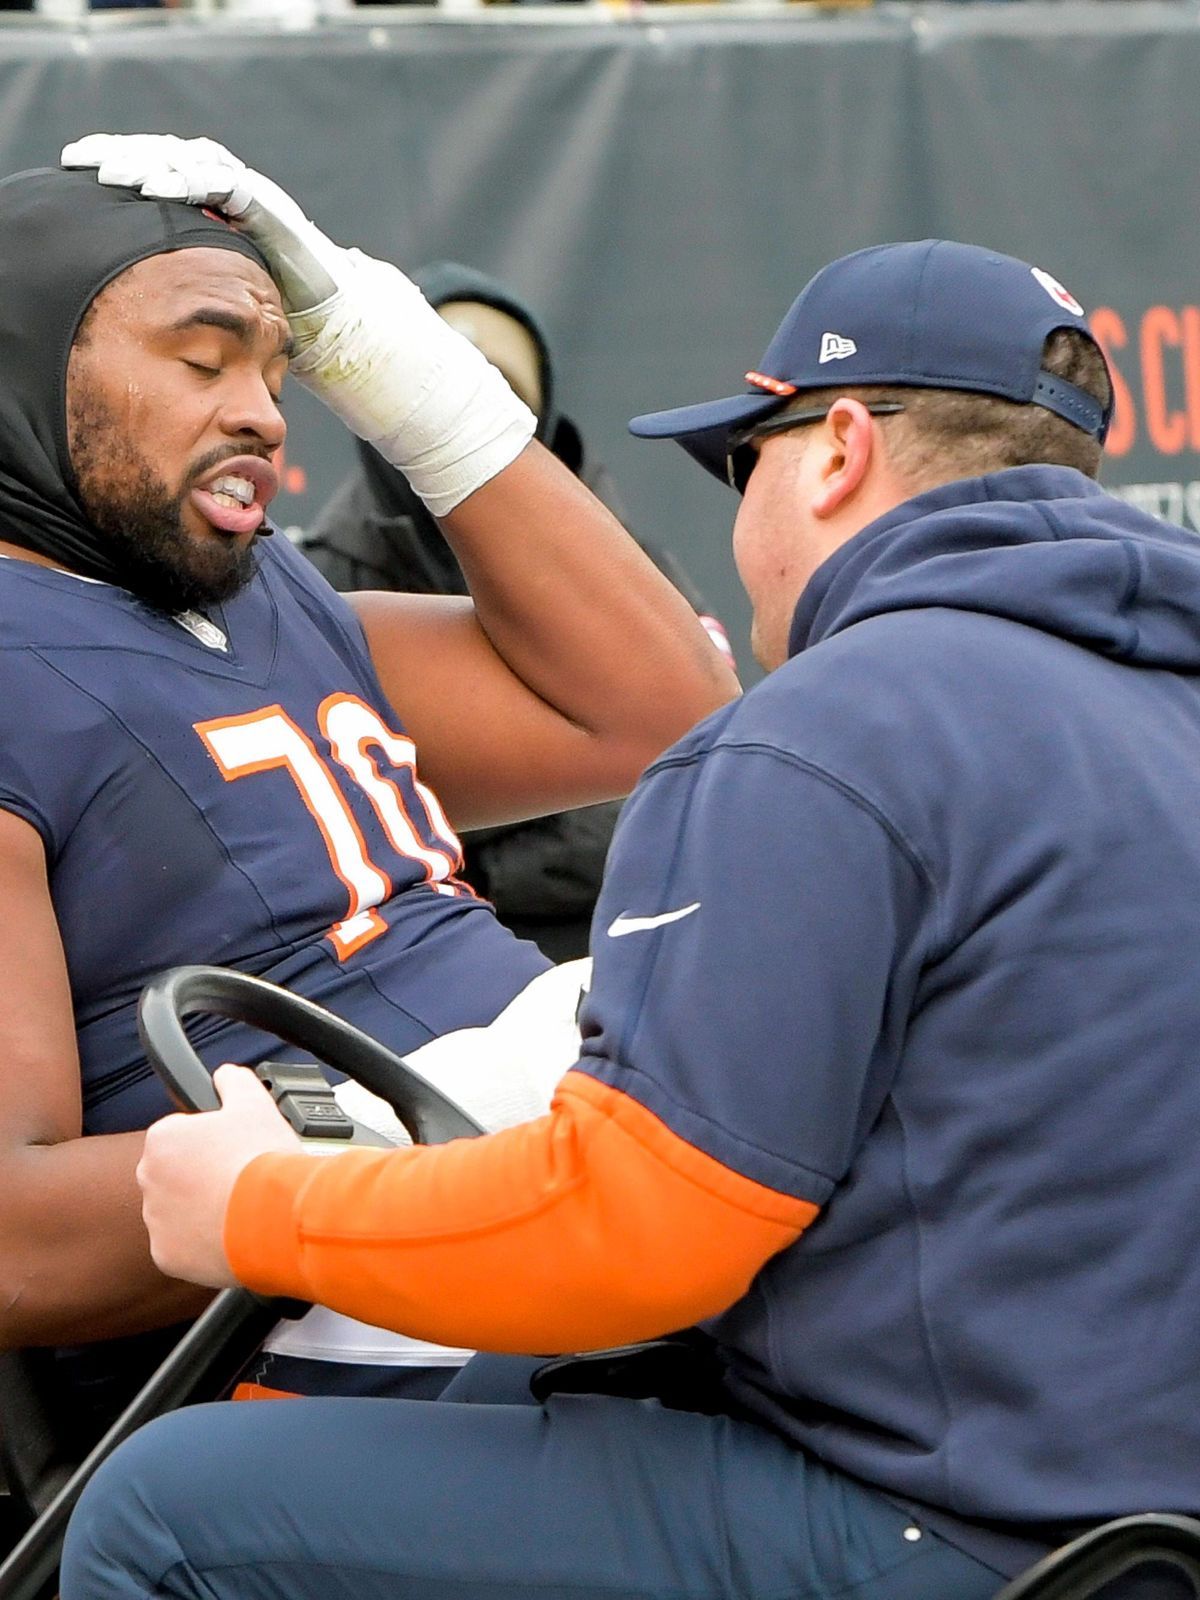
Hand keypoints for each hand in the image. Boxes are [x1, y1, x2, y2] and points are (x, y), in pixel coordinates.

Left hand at [60, 134, 535, 515]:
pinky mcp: (299, 236)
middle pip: (197, 170)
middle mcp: (273, 228)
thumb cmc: (356, 367)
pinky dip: (204, 182)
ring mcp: (288, 228)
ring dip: (161, 165)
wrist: (400, 373)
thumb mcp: (288, 340)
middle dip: (145, 160)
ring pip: (215, 169)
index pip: (200, 194)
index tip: (104, 188)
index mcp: (262, 245)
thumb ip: (267, 320)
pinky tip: (166, 185)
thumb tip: (249, 340)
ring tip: (118, 173)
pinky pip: (246, 193)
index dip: (153, 182)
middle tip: (94, 165)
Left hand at [61, 133, 336, 312]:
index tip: (78, 163)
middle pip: (167, 151)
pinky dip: (189, 183)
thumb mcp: (211, 273)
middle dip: (123, 153)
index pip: (158, 161)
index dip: (119, 157)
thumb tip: (126, 267)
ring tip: (113, 176)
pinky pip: (224, 183)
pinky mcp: (268, 206)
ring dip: (149, 164)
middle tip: (82, 161)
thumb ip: (178, 258)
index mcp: (211, 194)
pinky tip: (156, 190)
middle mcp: (228, 183)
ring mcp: (250, 191)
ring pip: (190, 160)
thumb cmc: (268, 298)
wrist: (326, 312)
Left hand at [136, 1064, 301, 1288]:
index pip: (180, 1134)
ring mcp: (155, 1219)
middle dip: (201, 1176)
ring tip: (239, 1207)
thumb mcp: (255, 1104)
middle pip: (175, 1174)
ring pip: (177, 1211)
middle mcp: (149, 1178)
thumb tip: (225, 1075)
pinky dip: (201, 1242)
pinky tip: (230, 1232)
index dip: (211, 1141)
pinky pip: (182, 1245)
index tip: (233, 1150)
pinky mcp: (166, 1254)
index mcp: (163, 1138)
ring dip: (200, 1209)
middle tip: (238, 1178)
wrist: (274, 1219)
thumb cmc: (263, 1161)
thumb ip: (234, 1082)